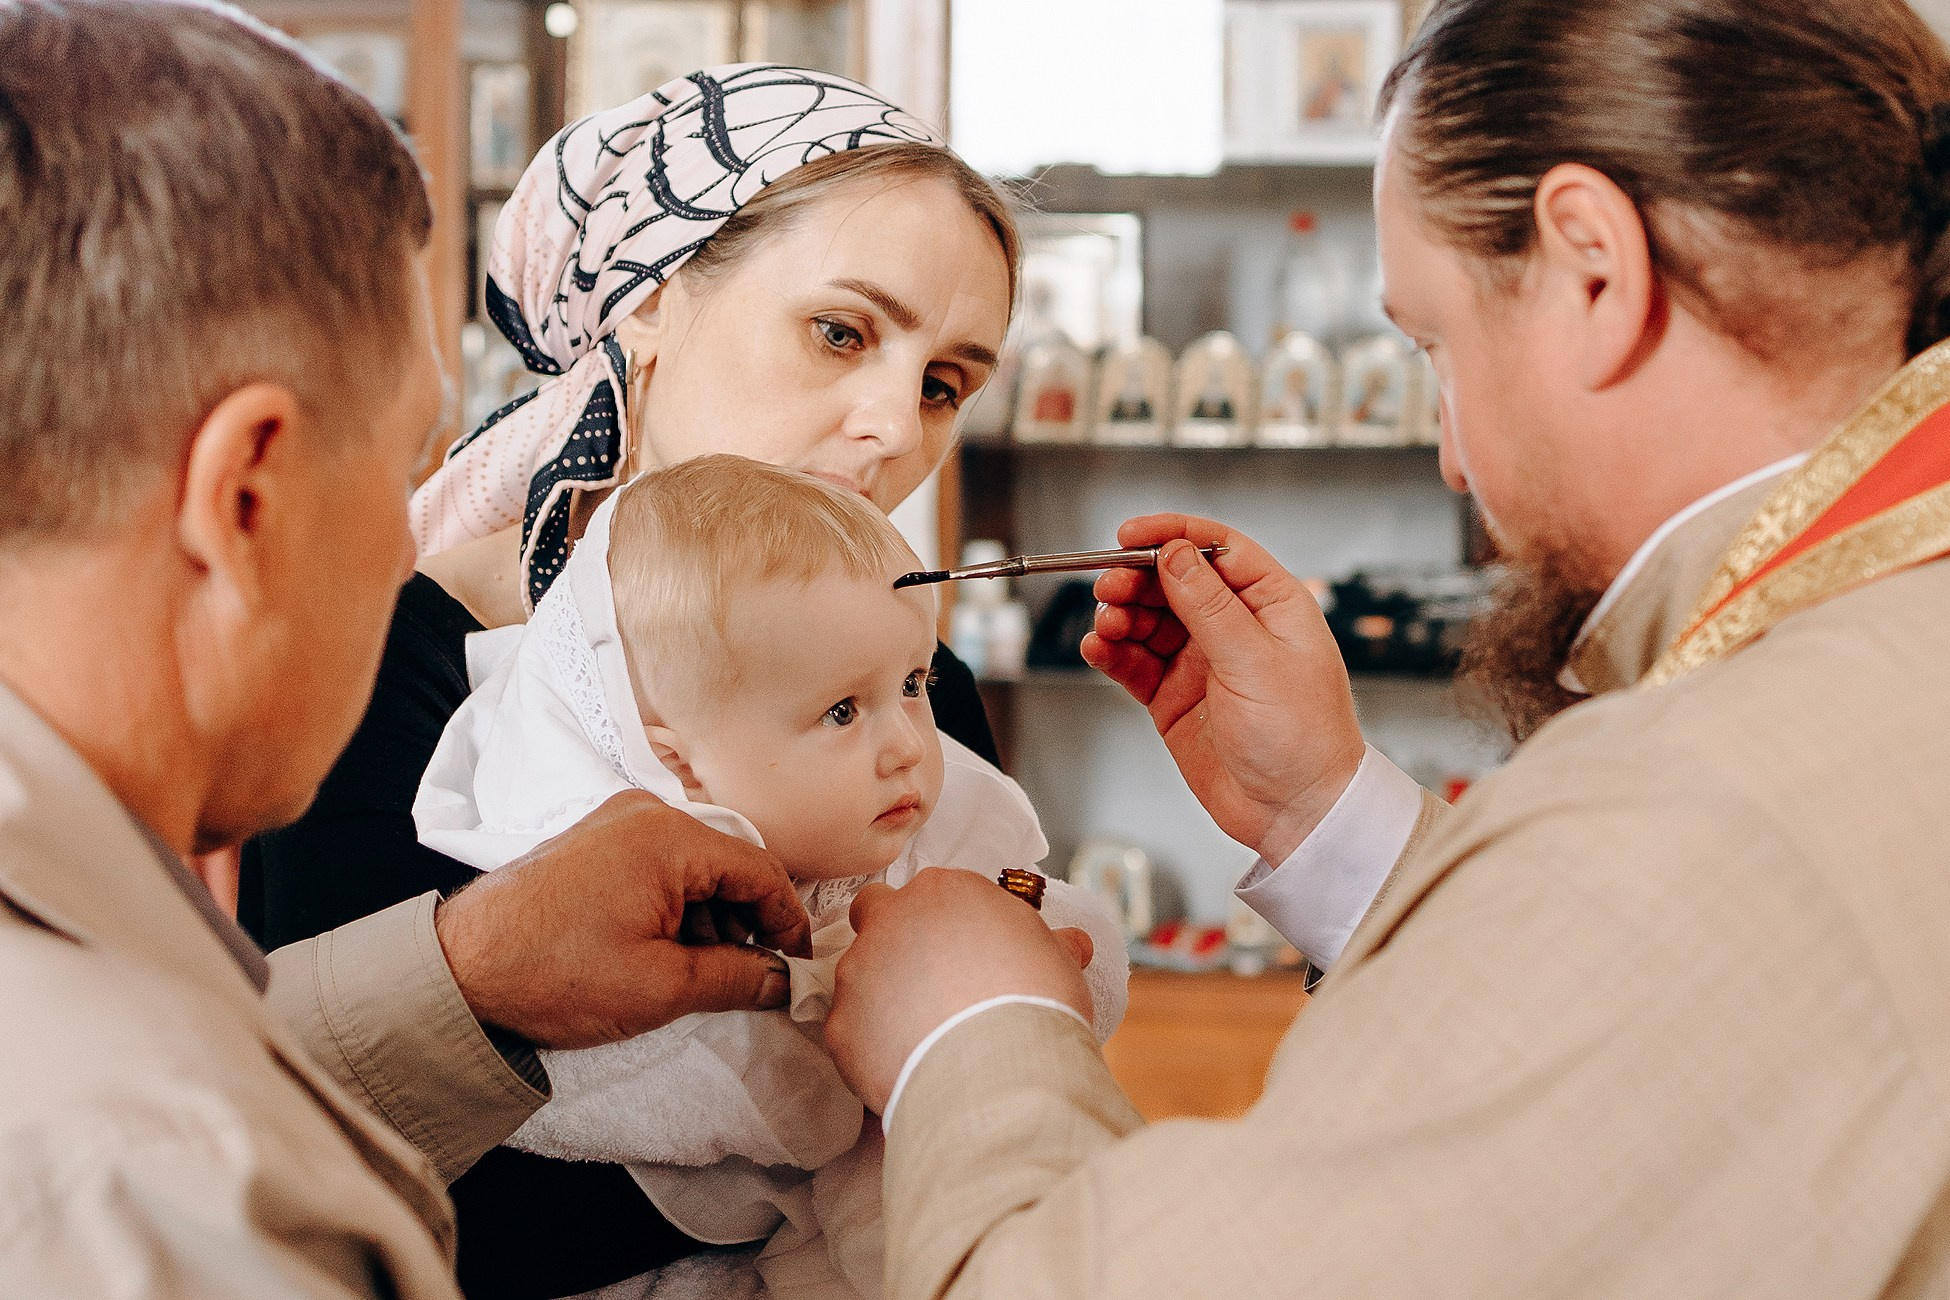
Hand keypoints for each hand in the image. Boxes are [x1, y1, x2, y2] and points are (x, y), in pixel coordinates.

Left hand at [435, 790, 811, 1048]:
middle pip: (727, 864)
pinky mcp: (593, 844)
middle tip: (755, 977)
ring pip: (694, 868)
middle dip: (747, 922)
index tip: (798, 966)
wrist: (456, 972)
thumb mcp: (660, 987)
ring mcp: (615, 825)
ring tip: (706, 975)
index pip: (759, 870)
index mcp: (668, 837)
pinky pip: (659, 868)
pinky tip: (670, 955)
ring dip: (711, 919)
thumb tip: (780, 979)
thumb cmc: (553, 974)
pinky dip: (677, 908)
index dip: (787, 921)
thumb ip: (736, 977)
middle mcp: (645, 814)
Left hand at [826, 869, 1093, 1112]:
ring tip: (923, 1034)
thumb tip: (1073, 943)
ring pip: (859, 975)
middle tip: (928, 979)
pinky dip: (873, 1046)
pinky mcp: (840, 1026)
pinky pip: (852, 1032)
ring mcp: (858, 971)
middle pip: (874, 913)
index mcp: (944, 891)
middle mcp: (891, 920)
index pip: (932, 892)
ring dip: (882, 996)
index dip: (945, 922)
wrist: (1000, 1068)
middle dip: (892, 938)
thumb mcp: (1056, 959)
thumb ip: (1051, 944)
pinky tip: (907, 1066)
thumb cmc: (1036, 1001)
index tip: (962, 950)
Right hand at [1081, 514, 1363, 863]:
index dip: (1172, 535)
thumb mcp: (1256, 662)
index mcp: (1271, 604)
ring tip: (1106, 626)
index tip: (1130, 535)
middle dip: (1136, 579)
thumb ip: (1210, 606)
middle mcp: (1236, 627)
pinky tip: (1098, 648)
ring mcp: (1203, 662)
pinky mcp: (1175, 697)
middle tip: (1108, 588)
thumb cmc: (1304, 739)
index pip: (1217, 549)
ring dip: (1121, 616)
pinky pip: (1135, 663)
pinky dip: (1113, 653)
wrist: (1298, 813)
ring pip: (1148, 621)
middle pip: (1173, 581)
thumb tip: (1176, 554)